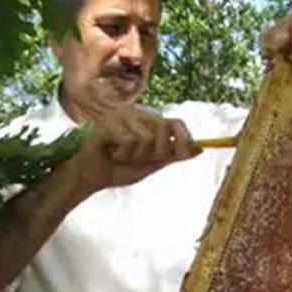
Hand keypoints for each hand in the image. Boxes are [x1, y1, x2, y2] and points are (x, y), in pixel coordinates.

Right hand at [70, 107, 198, 195]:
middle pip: (164, 130)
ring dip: (134, 156)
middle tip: (138, 159)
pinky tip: (111, 153)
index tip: (179, 156)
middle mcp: (139, 114)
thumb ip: (173, 155)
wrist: (92, 176)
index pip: (177, 123)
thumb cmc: (119, 168)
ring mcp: (122, 115)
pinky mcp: (108, 121)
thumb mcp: (152, 164)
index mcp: (151, 123)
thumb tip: (200, 149)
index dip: (184, 140)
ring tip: (121, 156)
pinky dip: (121, 154)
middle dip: (156, 153)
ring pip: (146, 138)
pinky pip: (128, 140)